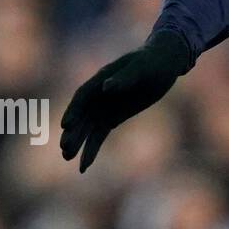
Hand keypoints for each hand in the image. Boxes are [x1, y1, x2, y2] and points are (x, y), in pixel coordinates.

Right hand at [60, 29, 191, 172]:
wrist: (164, 64)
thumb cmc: (152, 61)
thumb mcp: (141, 68)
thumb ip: (124, 78)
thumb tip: (105, 87)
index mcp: (101, 79)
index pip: (83, 96)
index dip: (74, 110)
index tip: (66, 125)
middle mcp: (98, 95)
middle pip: (82, 115)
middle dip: (73, 131)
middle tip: (65, 148)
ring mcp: (103, 108)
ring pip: (87, 128)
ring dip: (77, 143)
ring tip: (67, 157)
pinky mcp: (112, 118)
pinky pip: (98, 136)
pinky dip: (91, 150)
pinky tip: (83, 166)